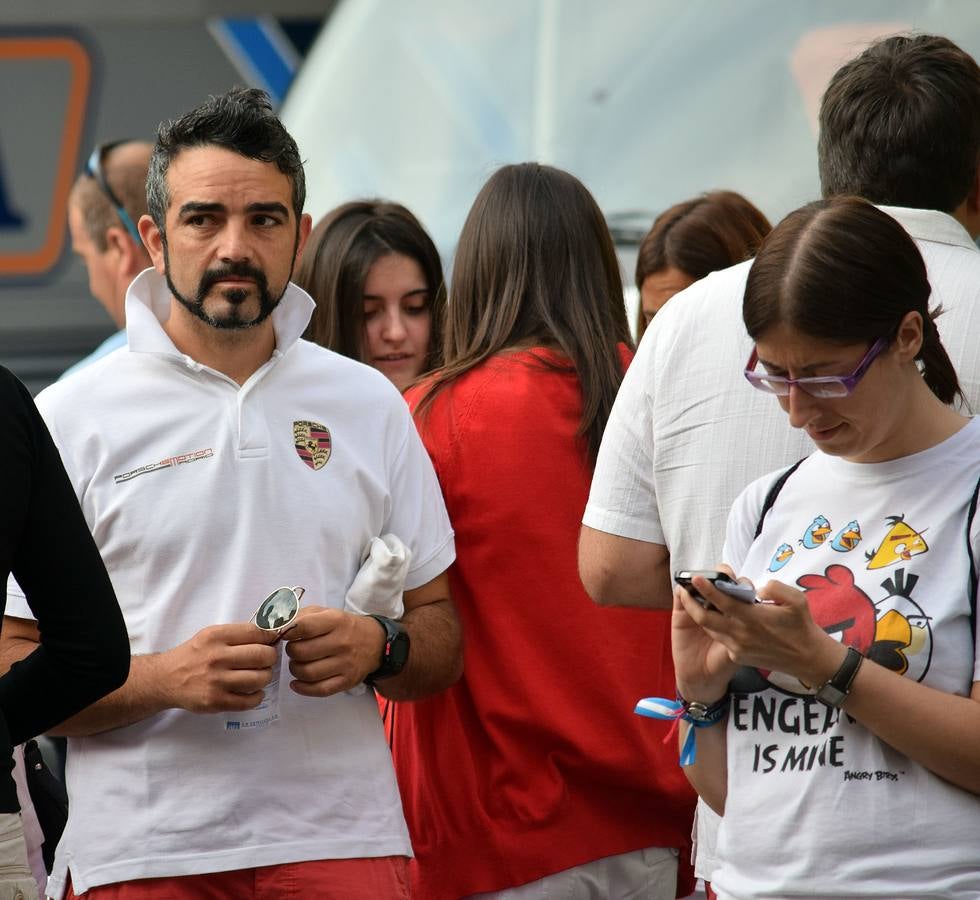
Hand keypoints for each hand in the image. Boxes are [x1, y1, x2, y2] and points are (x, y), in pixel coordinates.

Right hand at [160, 622, 278, 713]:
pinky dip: (257, 696)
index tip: (271, 642)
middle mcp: (217, 657)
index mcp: (216, 636)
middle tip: (266, 660)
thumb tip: (269, 637)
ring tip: (259, 675)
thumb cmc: (193, 655)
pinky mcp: (215, 701)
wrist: (165, 679)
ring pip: (259, 679)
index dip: (269, 637)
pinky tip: (253, 692)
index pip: (255, 633)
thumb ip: (236, 635)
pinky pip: (249, 701)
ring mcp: (216, 681)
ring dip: (265, 677)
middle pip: (262, 655)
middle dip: (270, 658)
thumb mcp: (210, 635)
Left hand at [282, 606, 384, 696]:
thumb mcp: (326, 612)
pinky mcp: (346, 681)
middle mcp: (342, 642)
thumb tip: (277, 626)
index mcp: (336, 621)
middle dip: (291, 651)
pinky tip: (298, 681)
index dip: (287, 631)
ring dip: (295, 669)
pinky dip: (302, 688)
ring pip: (307, 672)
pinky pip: (319, 690)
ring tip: (298, 663)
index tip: (285, 634)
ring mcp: (345, 664)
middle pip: (301, 652)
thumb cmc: (344, 626)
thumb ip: (301, 616)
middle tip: (294, 649)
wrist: (375, 643)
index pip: (304, 627)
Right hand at [672, 578, 739, 702]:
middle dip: (721, 575)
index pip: (737, 591)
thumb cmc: (723, 663)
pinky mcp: (680, 613)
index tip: (744, 586)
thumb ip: (746, 633)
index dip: (740, 584)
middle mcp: (715, 606)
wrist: (702, 678)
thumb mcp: (740, 648)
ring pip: (699, 585)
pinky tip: (685, 590)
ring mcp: (697, 607)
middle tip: (724, 576)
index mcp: (732, 613)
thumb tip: (758, 614)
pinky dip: (682, 590)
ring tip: (702, 579)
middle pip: (718, 582)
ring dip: (700, 579)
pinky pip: (680, 596)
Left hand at [681, 576, 845, 688]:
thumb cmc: (802, 626)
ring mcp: (738, 648)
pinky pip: (720, 638)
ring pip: (710, 629)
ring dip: (699, 614)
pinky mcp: (738, 656)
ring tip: (694, 599)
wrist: (808, 659)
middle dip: (690, 603)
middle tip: (683, 589)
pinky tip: (713, 616)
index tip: (695, 577)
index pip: (722, 601)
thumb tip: (756, 589)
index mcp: (753, 619)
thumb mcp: (796, 600)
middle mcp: (741, 634)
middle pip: (705, 618)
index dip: (707, 588)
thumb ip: (775, 588)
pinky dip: (713, 626)